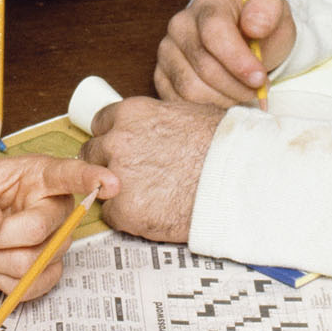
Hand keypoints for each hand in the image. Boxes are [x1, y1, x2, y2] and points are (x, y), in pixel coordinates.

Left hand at [0, 150, 112, 287]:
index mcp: (39, 176)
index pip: (70, 176)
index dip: (92, 179)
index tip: (111, 183)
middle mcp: (53, 209)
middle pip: (40, 234)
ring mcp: (51, 242)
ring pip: (34, 266)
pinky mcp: (41, 270)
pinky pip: (30, 289)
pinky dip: (0, 282)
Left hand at [80, 96, 219, 242]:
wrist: (239, 180)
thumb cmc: (224, 146)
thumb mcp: (187, 114)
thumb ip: (156, 121)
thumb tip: (152, 129)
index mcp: (131, 113)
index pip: (100, 124)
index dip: (113, 138)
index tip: (124, 150)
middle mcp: (118, 141)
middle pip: (92, 154)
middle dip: (108, 165)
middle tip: (134, 176)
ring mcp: (118, 177)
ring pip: (99, 186)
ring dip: (116, 192)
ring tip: (147, 196)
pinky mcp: (125, 211)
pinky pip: (112, 215)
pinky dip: (128, 217)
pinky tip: (153, 212)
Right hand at [155, 0, 295, 107]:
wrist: (247, 42)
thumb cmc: (261, 29)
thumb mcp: (276, 12)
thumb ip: (269, 10)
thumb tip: (254, 25)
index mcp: (208, 5)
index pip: (214, 33)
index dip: (238, 60)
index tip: (259, 78)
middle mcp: (180, 26)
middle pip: (203, 67)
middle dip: (237, 86)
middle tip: (257, 89)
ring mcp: (167, 53)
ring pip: (191, 89)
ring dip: (224, 100)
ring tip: (243, 93)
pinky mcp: (162, 77)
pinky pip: (181, 104)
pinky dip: (207, 109)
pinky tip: (226, 99)